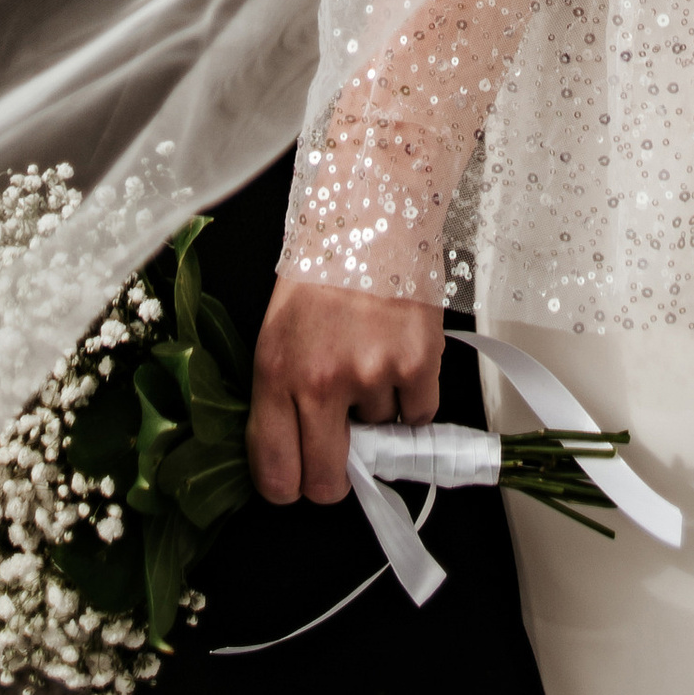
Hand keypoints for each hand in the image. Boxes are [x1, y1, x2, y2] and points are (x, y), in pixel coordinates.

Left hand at [248, 278, 443, 505]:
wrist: (372, 209)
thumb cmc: (322, 265)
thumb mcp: (277, 330)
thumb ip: (282, 395)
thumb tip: (298, 455)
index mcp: (274, 372)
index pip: (276, 474)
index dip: (290, 485)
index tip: (299, 476)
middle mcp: (319, 381)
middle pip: (327, 483)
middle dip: (335, 475)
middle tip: (341, 444)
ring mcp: (371, 374)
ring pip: (378, 438)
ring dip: (376, 412)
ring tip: (370, 355)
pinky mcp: (417, 364)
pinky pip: (419, 416)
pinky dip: (413, 397)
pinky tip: (398, 355)